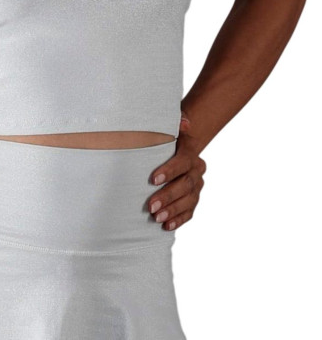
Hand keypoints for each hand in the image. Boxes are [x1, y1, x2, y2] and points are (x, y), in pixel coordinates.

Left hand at [146, 113, 206, 230]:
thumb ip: (176, 122)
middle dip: (168, 196)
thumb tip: (184, 123)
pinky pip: (190, 211)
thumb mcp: (168, 127)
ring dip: (173, 210)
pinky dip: (179, 219)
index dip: (169, 171)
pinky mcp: (194, 198)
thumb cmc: (166, 137)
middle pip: (185, 185)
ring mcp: (197, 185)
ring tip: (157, 217)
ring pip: (189, 200)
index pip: (182, 162)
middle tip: (151, 205)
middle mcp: (197, 170)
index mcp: (190, 152)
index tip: (153, 179)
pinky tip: (167, 226)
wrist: (178, 146)